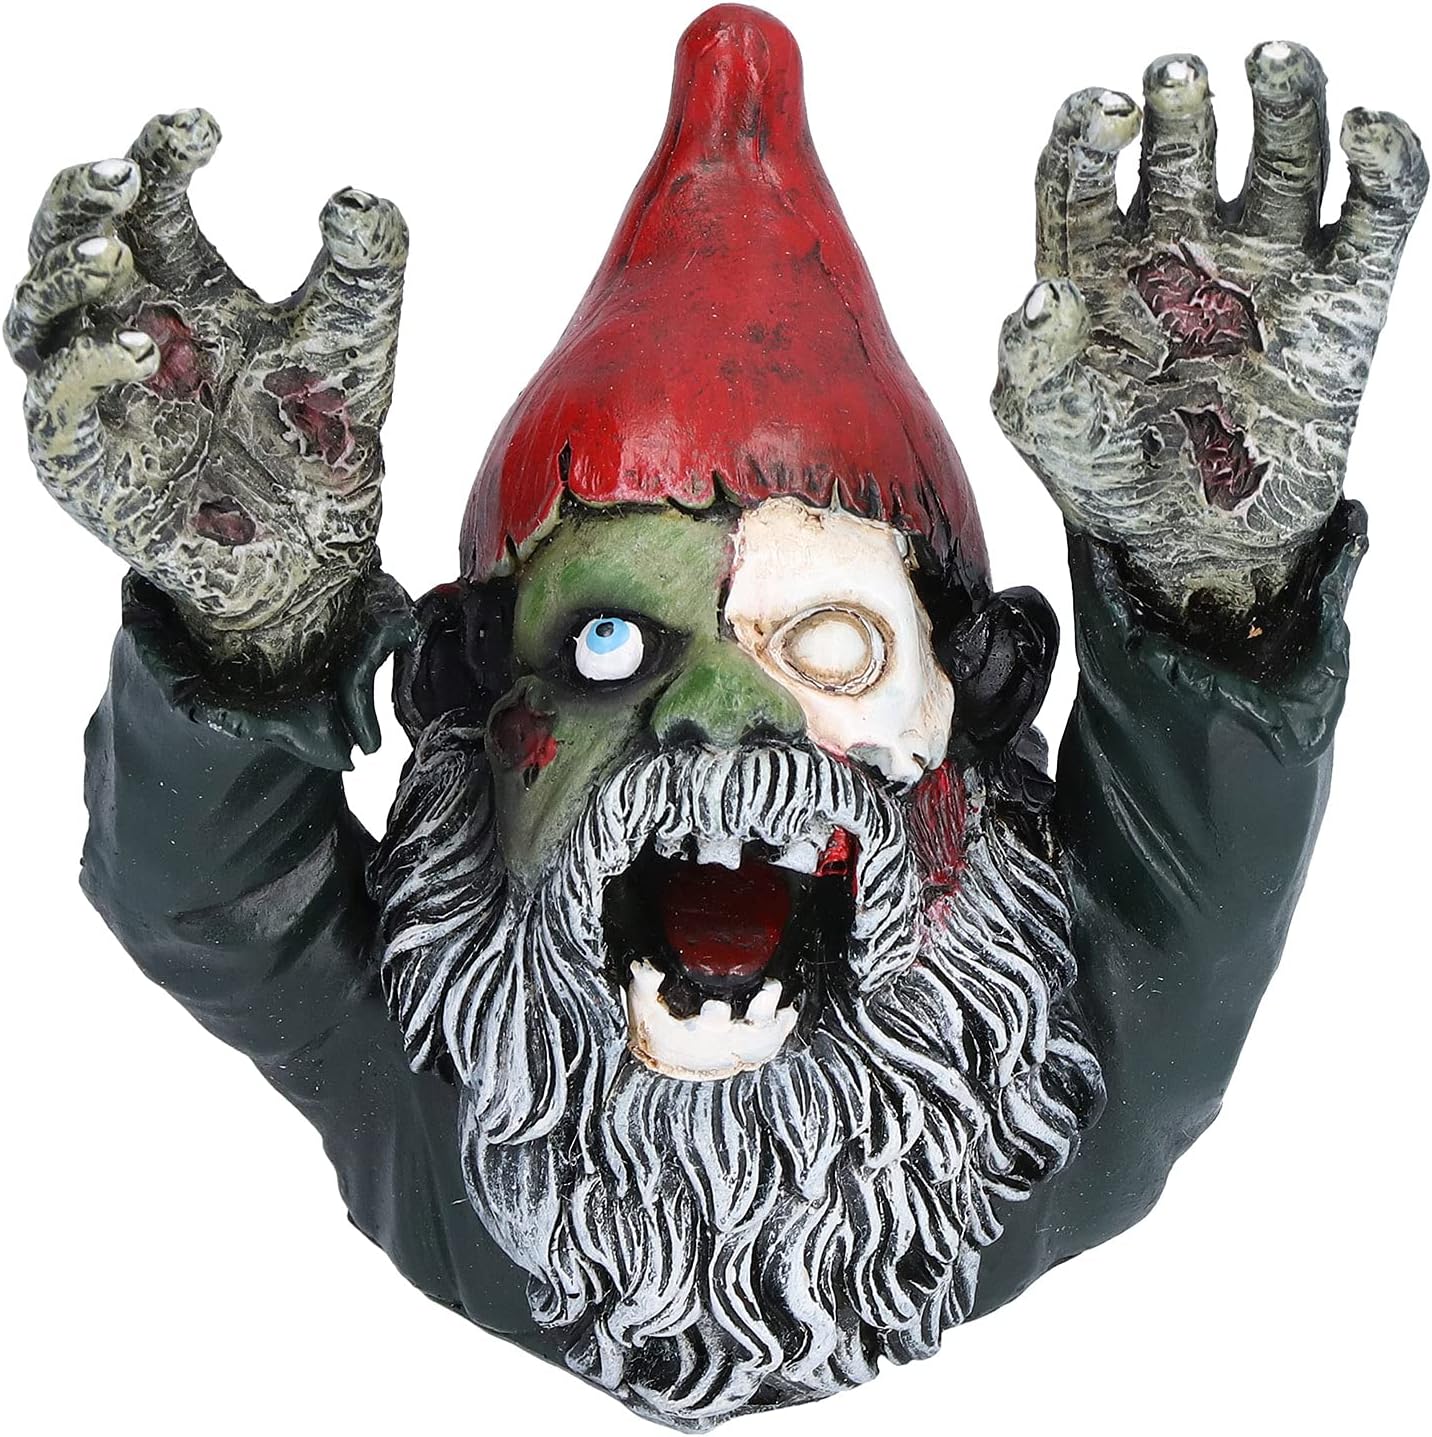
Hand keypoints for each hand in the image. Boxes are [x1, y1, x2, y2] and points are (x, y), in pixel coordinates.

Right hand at [7, 110, 406, 674]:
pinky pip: (58, 398)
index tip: (203, 128)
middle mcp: (130, 328)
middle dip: (82, 199)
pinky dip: (89, 363)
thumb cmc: (323, 440)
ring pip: (38, 312)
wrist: (318, 549)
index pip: (148, 198)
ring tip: (114, 256)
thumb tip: (358, 197)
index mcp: (186, 286)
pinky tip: (145, 346)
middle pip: (68, 239)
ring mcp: (97, 393)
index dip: (159, 151)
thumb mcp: (354, 342)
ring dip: (65, 274)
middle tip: (127, 175)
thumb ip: (365, 267)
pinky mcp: (83, 457)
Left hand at [991, 45, 1424, 615]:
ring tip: (1268, 62)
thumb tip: (1045, 294)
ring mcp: (1263, 262)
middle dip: (1180, 98)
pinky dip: (1386, 160)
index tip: (1105, 118)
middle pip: (1184, 137)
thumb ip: (1035, 361)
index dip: (1091, 129)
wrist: (1191, 543)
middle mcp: (1179, 243)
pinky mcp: (1343, 295)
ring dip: (1285, 93)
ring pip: (1283, 148)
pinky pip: (1378, 209)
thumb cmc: (1105, 473)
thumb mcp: (1046, 424)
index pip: (1087, 167)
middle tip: (1174, 85)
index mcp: (1096, 260)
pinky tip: (1363, 131)